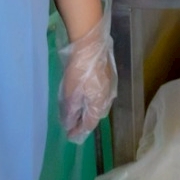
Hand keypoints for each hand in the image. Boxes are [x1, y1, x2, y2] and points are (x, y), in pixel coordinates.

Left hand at [56, 0, 116, 143]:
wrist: (91, 44)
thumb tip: (70, 125)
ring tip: (78, 114)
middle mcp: (107, 96)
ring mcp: (109, 86)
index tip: (70, 136)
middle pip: (96, 115)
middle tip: (73, 126)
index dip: (79, 131)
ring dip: (88, 111)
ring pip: (99, 104)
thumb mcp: (71, 91)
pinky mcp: (107, 76)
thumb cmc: (80, 69)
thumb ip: (71, 110)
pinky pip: (99, 95)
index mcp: (99, 102)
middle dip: (85, 122)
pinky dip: (91, 101)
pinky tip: (85, 97)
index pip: (90, 123)